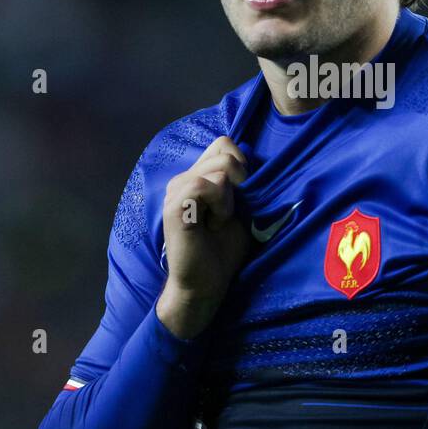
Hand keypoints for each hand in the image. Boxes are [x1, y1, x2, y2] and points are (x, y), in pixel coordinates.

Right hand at [156, 136, 250, 338]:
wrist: (206, 284)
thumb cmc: (224, 250)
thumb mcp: (242, 210)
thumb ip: (244, 184)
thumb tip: (253, 157)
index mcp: (198, 177)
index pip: (224, 144)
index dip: (242, 165)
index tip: (241, 196)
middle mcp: (184, 178)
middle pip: (224, 151)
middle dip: (240, 180)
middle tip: (229, 212)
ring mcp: (176, 190)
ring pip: (218, 168)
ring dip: (228, 198)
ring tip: (218, 221)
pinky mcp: (174, 205)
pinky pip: (203, 185)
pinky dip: (219, 204)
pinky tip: (213, 224)